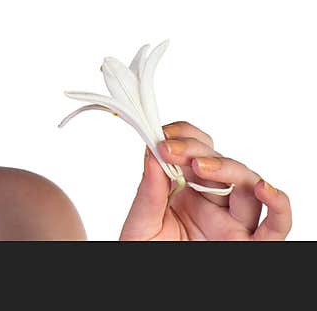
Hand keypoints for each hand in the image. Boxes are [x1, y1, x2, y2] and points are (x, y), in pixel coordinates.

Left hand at [119, 120, 291, 239]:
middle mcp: (213, 202)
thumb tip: (149, 152)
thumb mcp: (139, 223)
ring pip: (248, 184)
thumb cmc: (144, 254)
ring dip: (227, 167)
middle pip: (221, 163)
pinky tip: (264, 190)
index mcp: (186, 191)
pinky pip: (276, 226)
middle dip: (196, 149)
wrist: (144, 284)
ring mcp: (234, 222)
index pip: (195, 150)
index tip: (161, 134)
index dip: (183, 135)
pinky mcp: (250, 244)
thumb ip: (148, 191)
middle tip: (171, 150)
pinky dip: (278, 205)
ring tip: (199, 166)